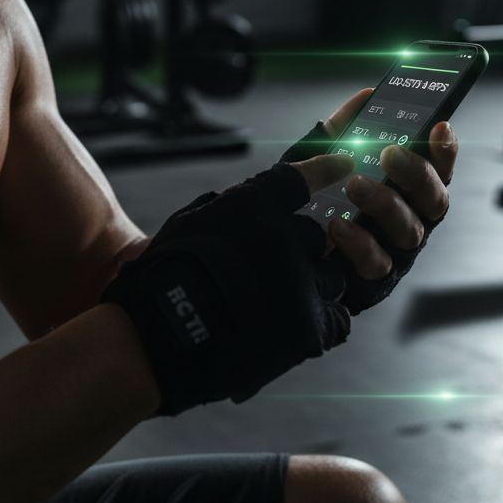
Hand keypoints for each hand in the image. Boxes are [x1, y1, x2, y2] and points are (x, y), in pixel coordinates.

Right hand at [101, 153, 356, 415]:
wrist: (159, 339)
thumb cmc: (162, 278)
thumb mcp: (188, 221)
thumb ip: (225, 206)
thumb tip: (238, 201)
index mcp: (255, 206)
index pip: (301, 177)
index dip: (324, 168)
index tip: (343, 163)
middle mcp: (286, 240)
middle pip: (315, 235)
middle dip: (299, 250)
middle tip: (271, 269)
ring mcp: (303, 285)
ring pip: (330, 276)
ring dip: (312, 285)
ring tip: (279, 303)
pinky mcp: (310, 327)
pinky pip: (336, 317)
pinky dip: (319, 320)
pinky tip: (294, 324)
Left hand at [280, 88, 458, 314]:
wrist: (274, 253)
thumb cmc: (308, 204)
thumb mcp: (319, 158)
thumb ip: (343, 128)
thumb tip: (366, 96)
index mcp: (404, 190)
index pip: (438, 168)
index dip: (445, 149)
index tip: (439, 127)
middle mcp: (408, 220)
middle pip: (434, 199)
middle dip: (416, 173)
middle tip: (389, 153)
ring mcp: (394, 251)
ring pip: (410, 231)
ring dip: (385, 204)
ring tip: (355, 185)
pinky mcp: (373, 280)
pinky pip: (377, 264)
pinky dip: (359, 243)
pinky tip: (338, 225)